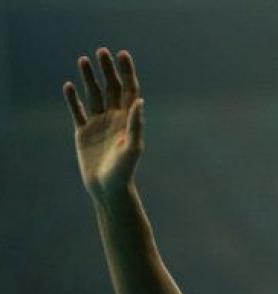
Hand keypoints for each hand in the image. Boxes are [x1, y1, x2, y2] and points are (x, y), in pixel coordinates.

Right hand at [63, 48, 143, 198]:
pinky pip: (77, 110)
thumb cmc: (124, 171)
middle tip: (102, 51)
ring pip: (94, 95)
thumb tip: (140, 101)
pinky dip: (73, 98)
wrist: (108, 189)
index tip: (122, 54)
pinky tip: (69, 85)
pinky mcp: (84, 132)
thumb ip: (136, 124)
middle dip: (107, 69)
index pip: (129, 90)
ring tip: (83, 59)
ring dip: (89, 78)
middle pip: (111, 88)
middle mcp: (115, 118)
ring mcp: (99, 124)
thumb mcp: (132, 147)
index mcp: (129, 120)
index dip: (127, 72)